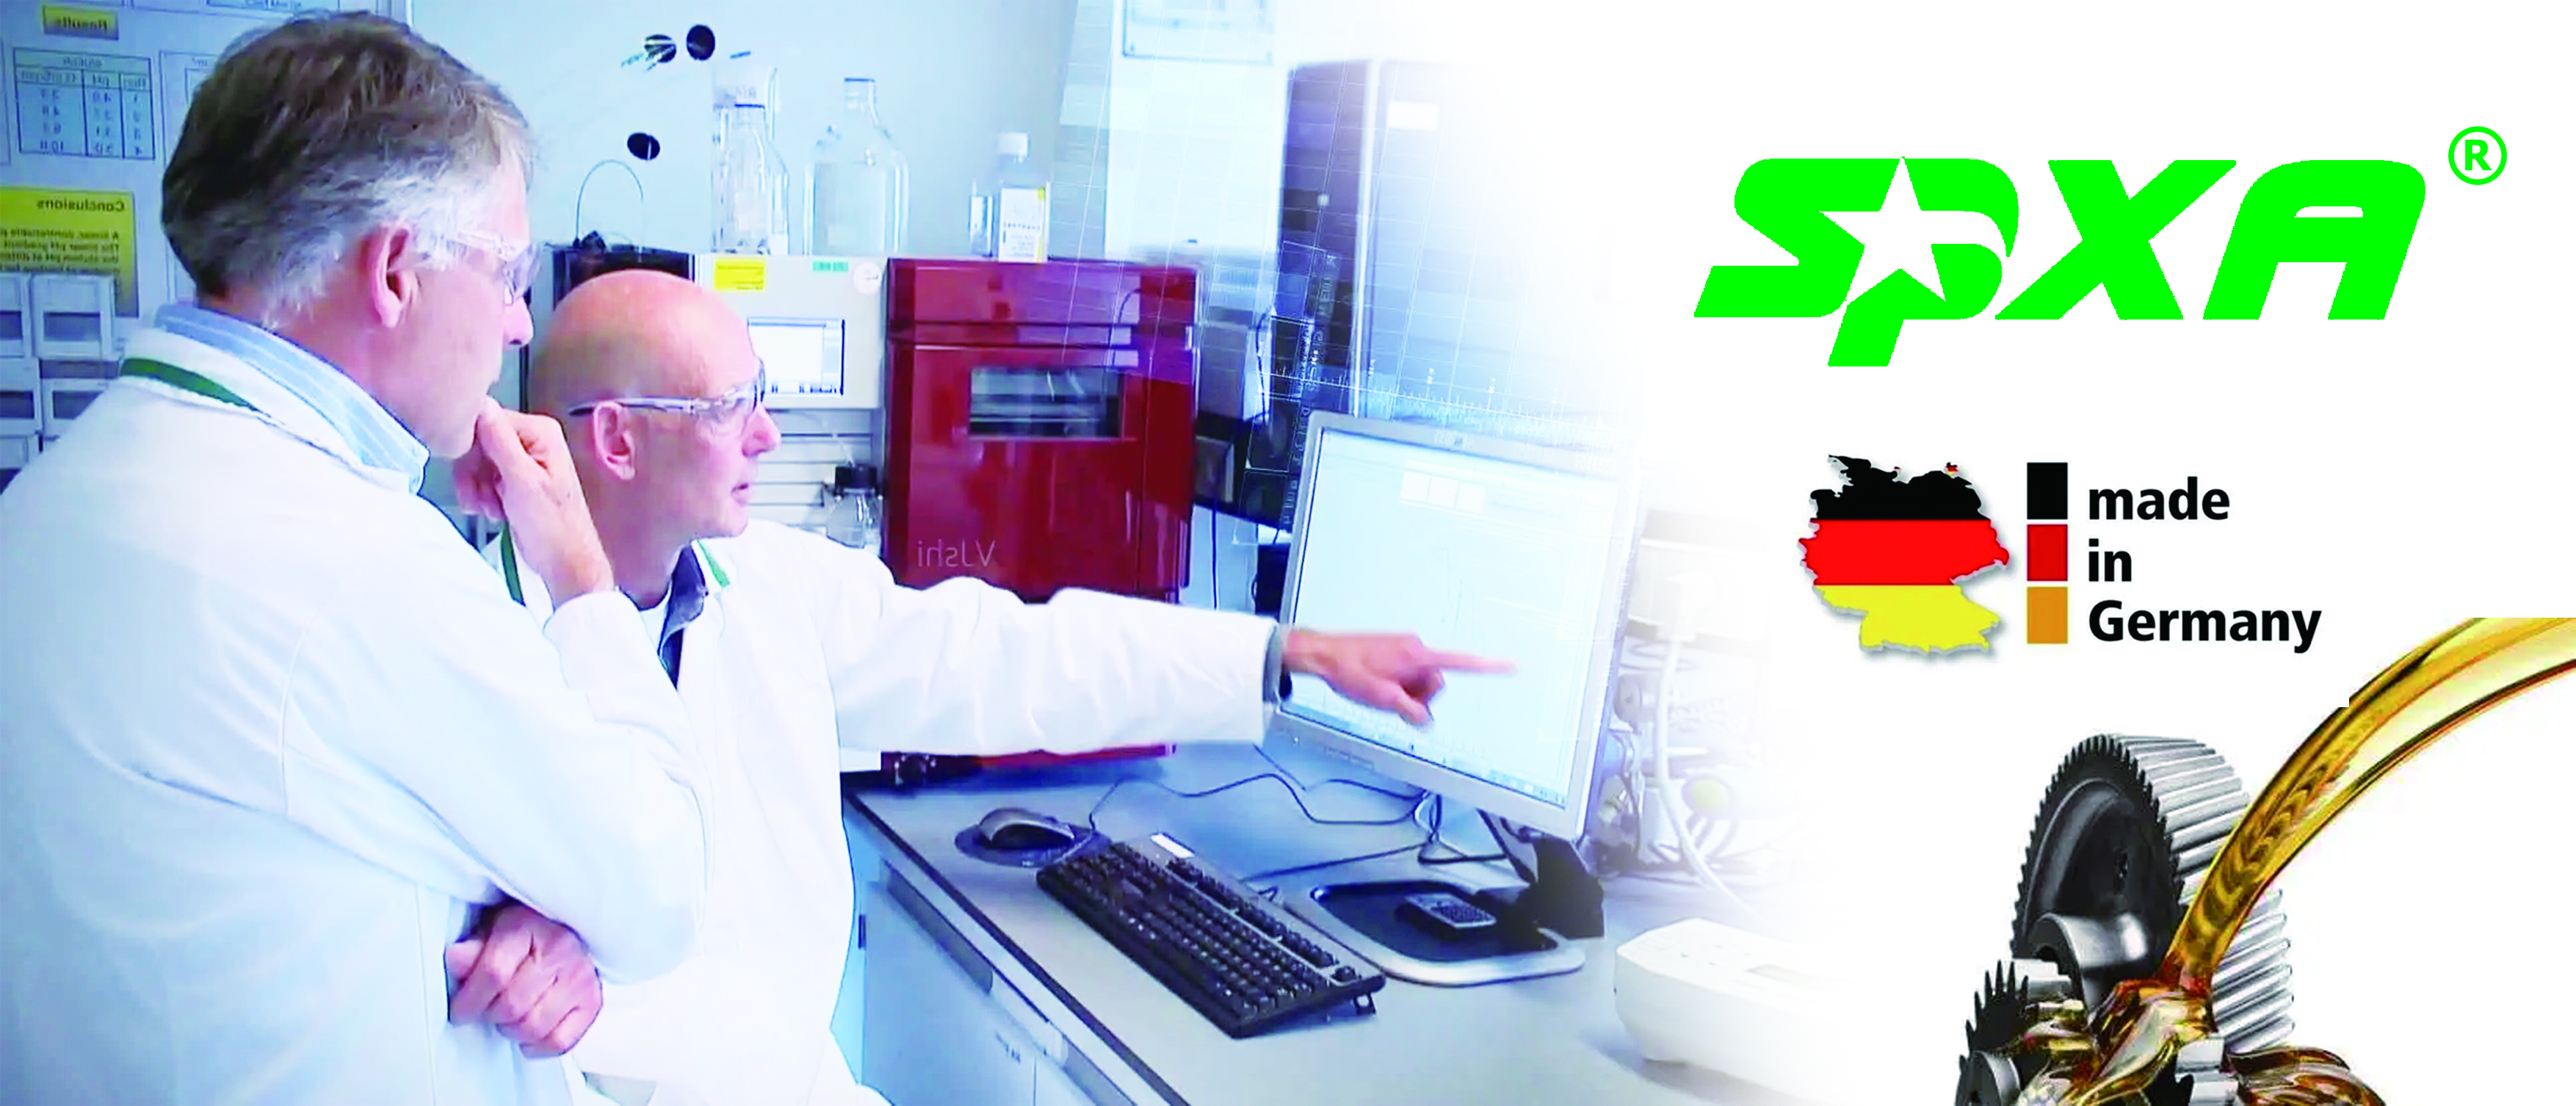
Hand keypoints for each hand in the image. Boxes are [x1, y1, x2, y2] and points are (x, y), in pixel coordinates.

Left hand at [445, 899, 603, 1057]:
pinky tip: (528, 1034)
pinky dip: (538, 1046)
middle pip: (512, 1004)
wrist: (563, 927)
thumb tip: (456, 959)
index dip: (469, 1000)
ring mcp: (579, 976)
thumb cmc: (522, 932)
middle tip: (484, 1011)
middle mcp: (560, 949)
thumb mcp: (490, 928)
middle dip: (489, 1015)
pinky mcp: (592, 1000)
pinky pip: (560, 1041)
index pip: (494, 973)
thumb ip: (472, 947)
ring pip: (534, 1026)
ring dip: (511, 1029)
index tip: (460, 1010)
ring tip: (507, 1017)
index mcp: (528, 925)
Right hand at [470, 400, 613, 599]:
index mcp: (539, 431)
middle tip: (478, 499)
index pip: (486, 419)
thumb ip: (500, 441)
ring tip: (490, 509)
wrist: (563, 561)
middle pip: (478, 441)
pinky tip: (493, 511)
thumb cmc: (552, 526)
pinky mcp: (513, 478)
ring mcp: (522, 459)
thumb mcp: (522, 481)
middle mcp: (532, 439)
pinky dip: (481, 494)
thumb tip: (480, 403)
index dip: (471, 447)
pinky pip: (482, 476)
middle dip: (473, 472)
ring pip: (477, 461)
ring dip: (475, 487)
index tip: (470, 474)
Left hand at [1282, 629, 1512, 725]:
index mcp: (1417, 655)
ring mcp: (1405, 648)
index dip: (1488, 666)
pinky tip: (1379, 686)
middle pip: (1436, 682)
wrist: (1324, 654)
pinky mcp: (1396, 650)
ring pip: (1421, 681)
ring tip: (1381, 692)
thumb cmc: (1350, 670)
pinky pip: (1408, 673)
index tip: (1512, 666)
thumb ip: (1411, 710)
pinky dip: (1399, 684)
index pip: (1461, 663)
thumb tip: (1425, 720)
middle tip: (1393, 700)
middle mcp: (1416, 648)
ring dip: (1408, 692)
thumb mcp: (1382, 699)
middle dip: (1420, 696)